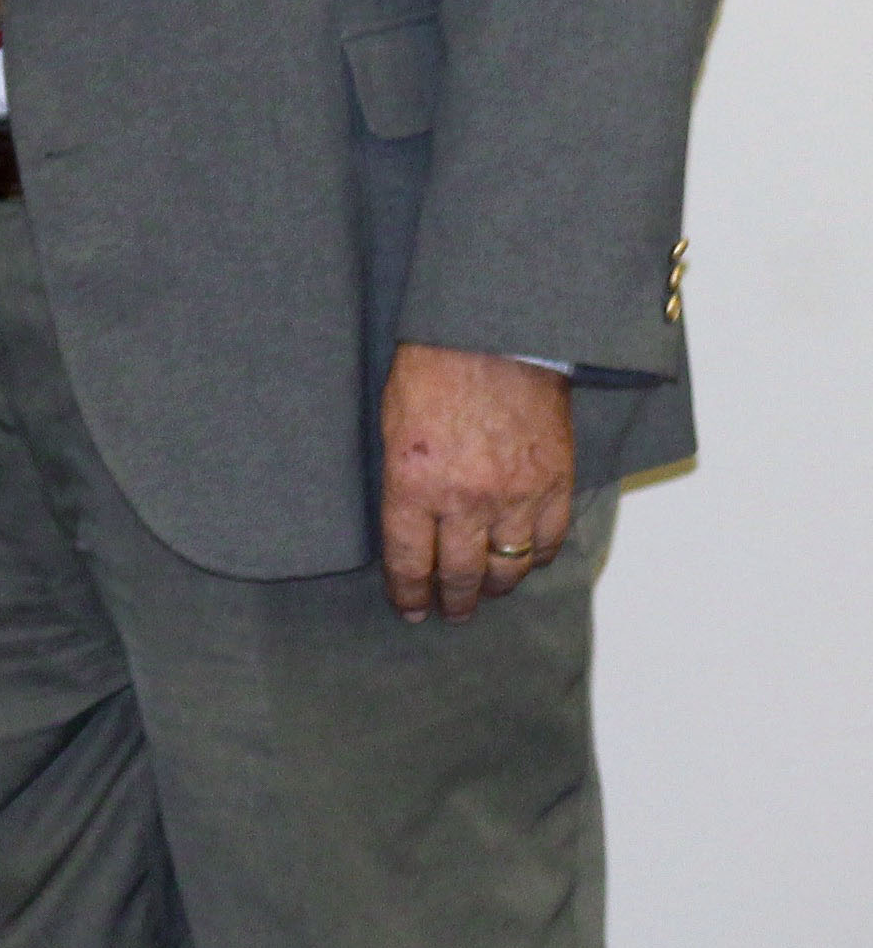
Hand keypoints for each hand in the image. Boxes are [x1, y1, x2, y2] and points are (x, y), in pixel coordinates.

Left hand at [379, 342, 573, 623]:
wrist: (495, 335)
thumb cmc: (432, 370)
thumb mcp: (391, 426)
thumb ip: (401, 482)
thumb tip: (408, 528)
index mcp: (414, 484)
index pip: (408, 561)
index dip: (407, 591)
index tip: (408, 608)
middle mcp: (465, 500)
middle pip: (459, 575)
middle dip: (451, 600)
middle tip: (448, 611)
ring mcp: (516, 495)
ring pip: (508, 567)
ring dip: (494, 587)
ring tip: (485, 593)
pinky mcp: (555, 483)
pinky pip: (548, 541)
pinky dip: (535, 557)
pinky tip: (523, 559)